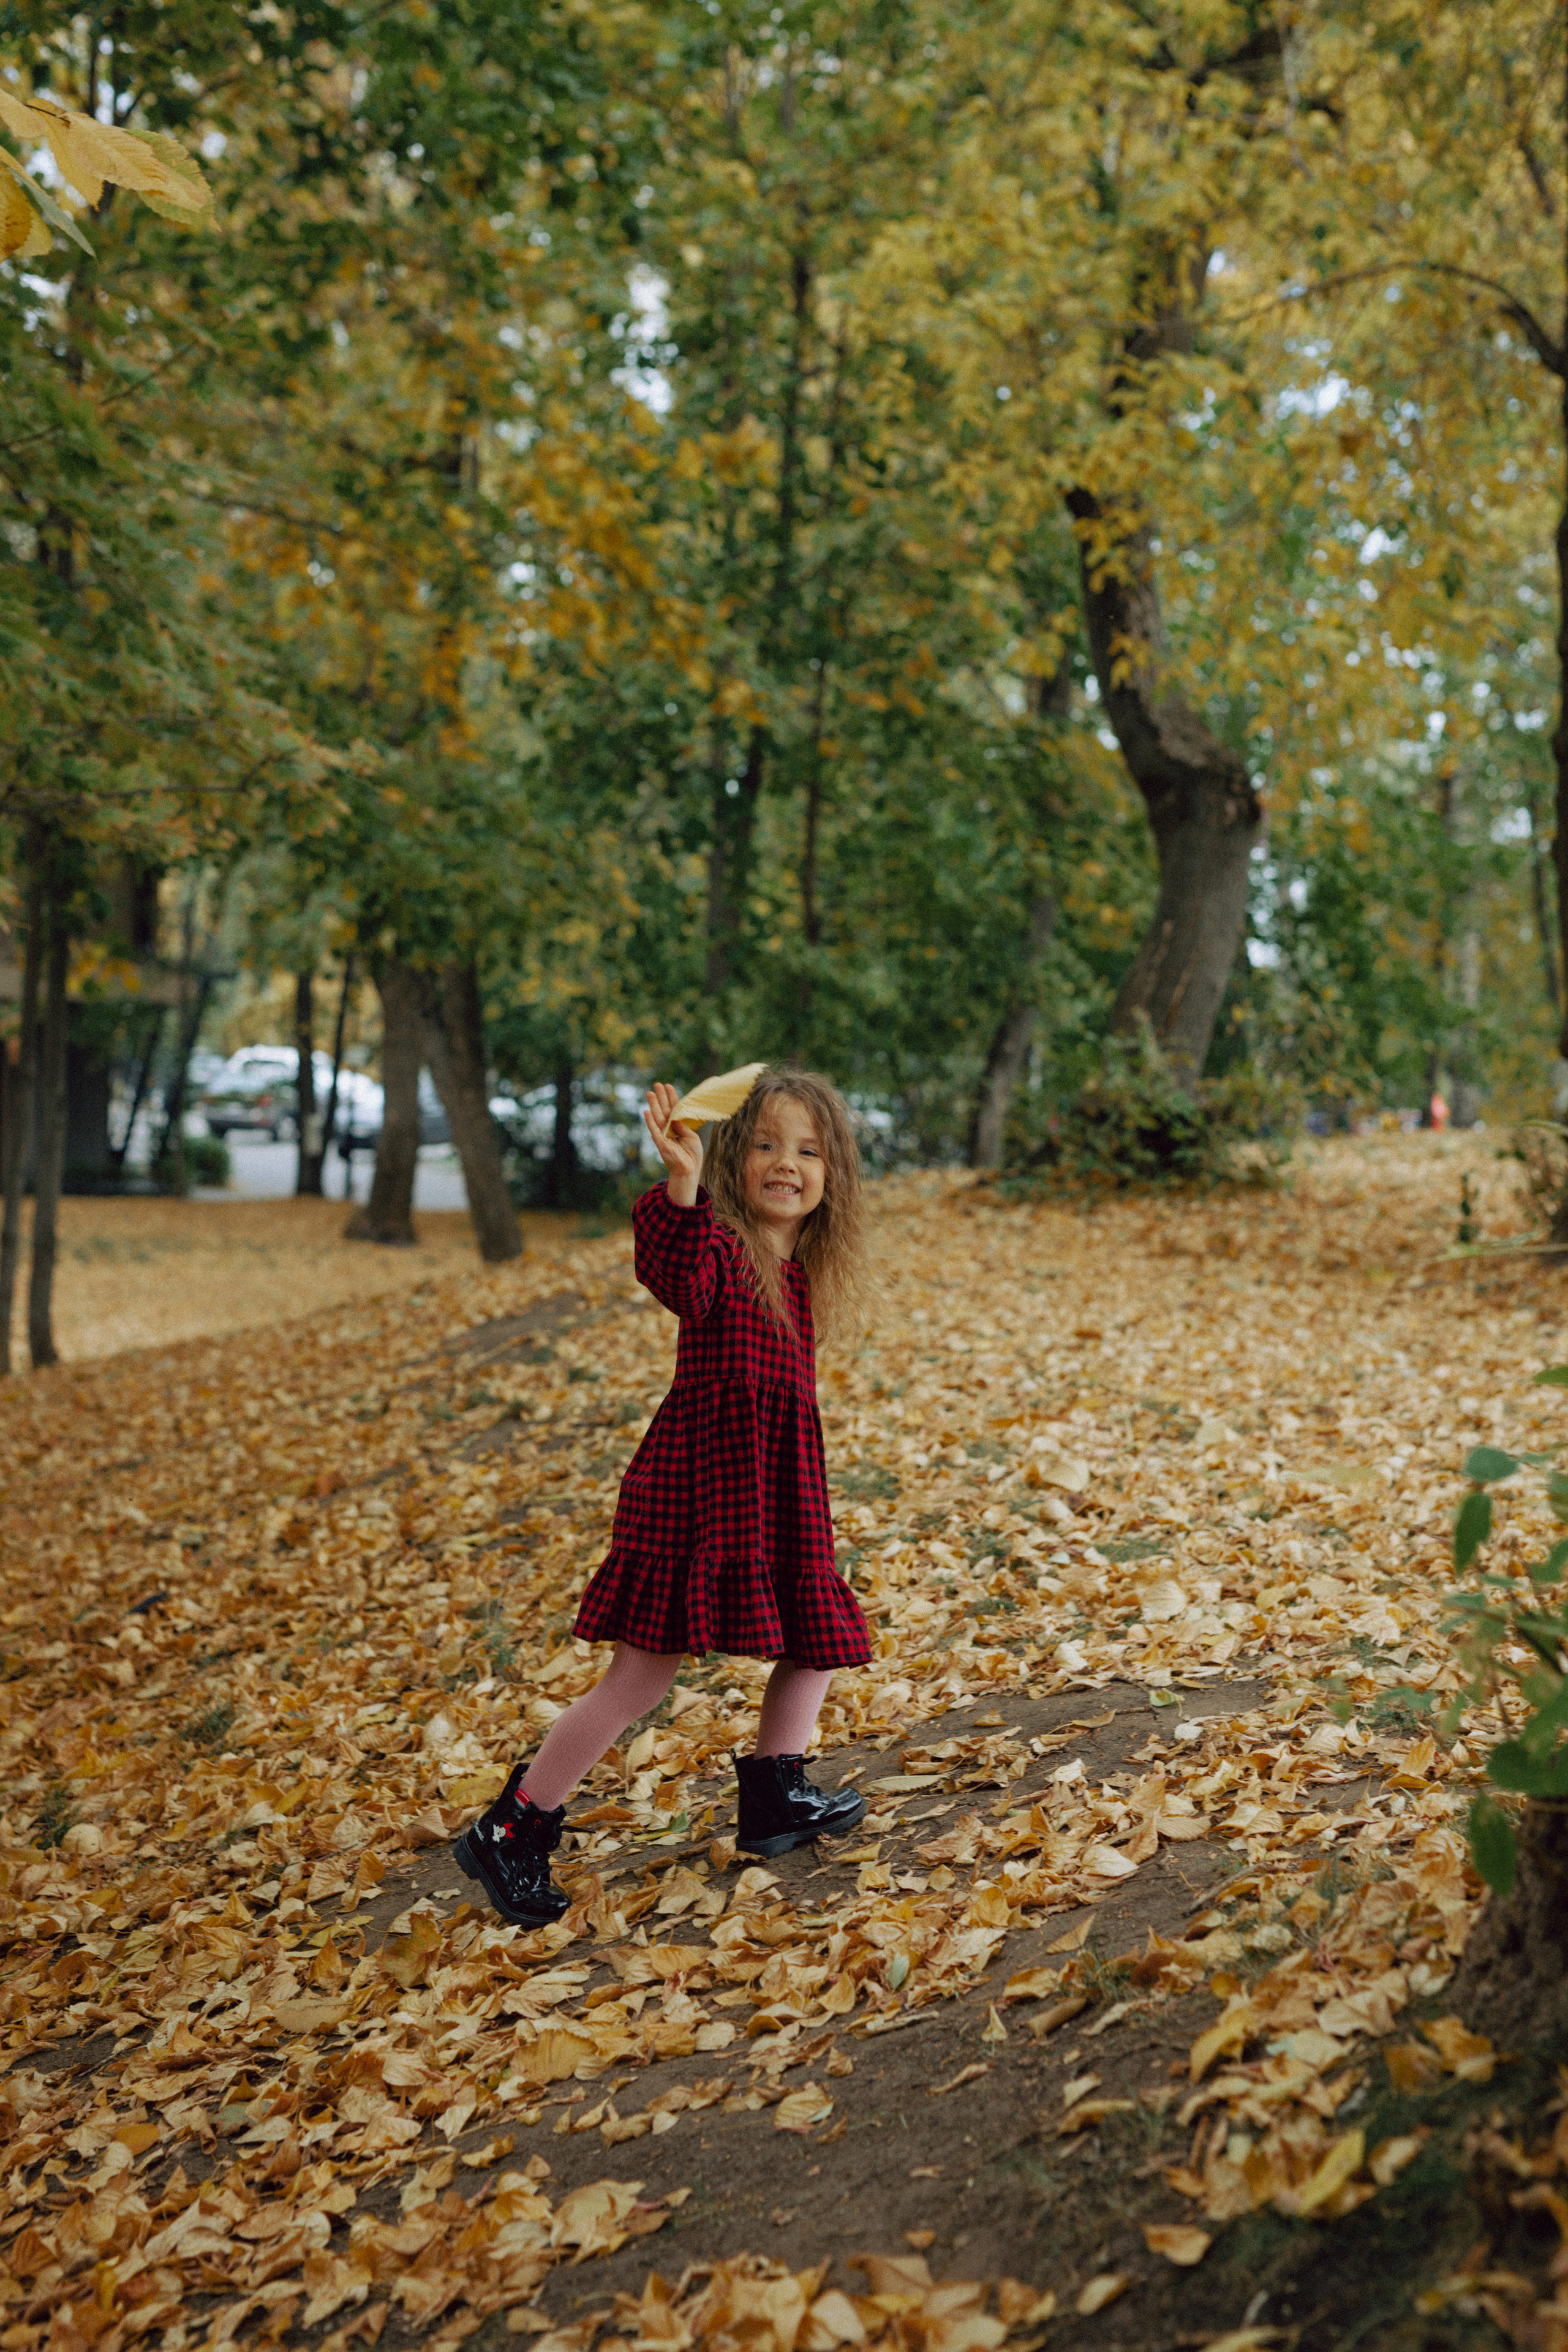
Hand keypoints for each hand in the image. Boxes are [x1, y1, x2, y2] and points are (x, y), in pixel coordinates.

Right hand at [645, 1082, 702, 1204]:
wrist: (689, 1171)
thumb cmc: (692, 1155)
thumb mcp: (691, 1137)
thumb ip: (683, 1125)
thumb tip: (676, 1114)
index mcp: (678, 1127)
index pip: (674, 1109)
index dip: (671, 1098)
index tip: (668, 1086)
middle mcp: (669, 1130)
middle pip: (664, 1111)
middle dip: (660, 1097)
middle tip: (656, 1084)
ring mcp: (664, 1136)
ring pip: (658, 1118)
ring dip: (653, 1105)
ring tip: (649, 1093)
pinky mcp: (661, 1144)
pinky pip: (654, 1131)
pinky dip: (650, 1122)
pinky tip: (646, 1112)